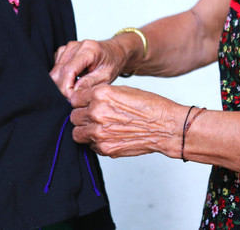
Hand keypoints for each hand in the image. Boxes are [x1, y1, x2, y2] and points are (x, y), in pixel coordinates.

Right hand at [50, 39, 127, 100]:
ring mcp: (67, 48)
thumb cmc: (112, 62)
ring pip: (54, 72)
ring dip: (61, 84)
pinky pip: (56, 69)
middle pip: (58, 72)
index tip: (72, 99)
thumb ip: (90, 83)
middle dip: (62, 88)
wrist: (114, 52)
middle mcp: (75, 46)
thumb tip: (74, 93)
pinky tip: (73, 82)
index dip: (66, 88)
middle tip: (73, 99)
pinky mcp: (63, 52)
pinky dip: (61, 79)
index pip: (68, 71)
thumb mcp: (106, 76)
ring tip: (75, 90)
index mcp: (88, 49)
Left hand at [68, 84, 185, 157]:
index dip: (81, 101)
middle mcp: (97, 112)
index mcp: (101, 94)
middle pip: (73, 116)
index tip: (85, 104)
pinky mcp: (105, 148)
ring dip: (85, 130)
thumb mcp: (123, 91)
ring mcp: (99, 132)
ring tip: (99, 128)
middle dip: (82, 116)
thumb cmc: (149, 107)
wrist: (165, 127)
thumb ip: (101, 95)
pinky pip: (89, 146)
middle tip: (94, 117)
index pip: (74, 98)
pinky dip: (95, 142)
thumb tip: (85, 100)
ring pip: (77, 133)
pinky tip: (109, 136)